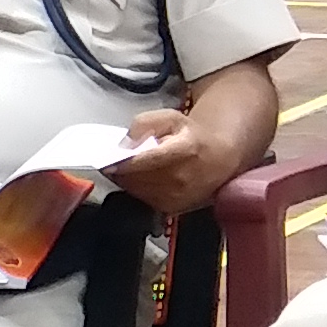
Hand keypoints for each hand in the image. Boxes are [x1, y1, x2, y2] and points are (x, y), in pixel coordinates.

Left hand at [105, 102, 241, 220]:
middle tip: (117, 160)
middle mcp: (183, 178)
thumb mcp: (169, 118)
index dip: (125, 162)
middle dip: (122, 170)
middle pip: (138, 178)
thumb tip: (124, 144)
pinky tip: (141, 177)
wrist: (217, 159)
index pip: (148, 160)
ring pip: (136, 190)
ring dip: (127, 179)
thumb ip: (143, 124)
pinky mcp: (172, 209)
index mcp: (186, 150)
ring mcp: (178, 197)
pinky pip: (142, 199)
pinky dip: (135, 188)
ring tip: (129, 167)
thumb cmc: (191, 137)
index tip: (108, 161)